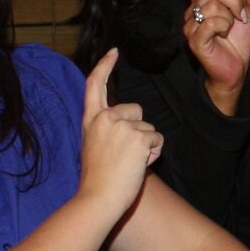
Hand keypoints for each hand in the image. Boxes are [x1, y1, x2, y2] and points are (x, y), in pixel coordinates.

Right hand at [78, 49, 163, 214]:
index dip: (105, 66)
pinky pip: (157, 140)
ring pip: (149, 127)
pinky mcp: (139, 137)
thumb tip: (127, 128)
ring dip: (146, 145)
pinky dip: (153, 154)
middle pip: (136, 110)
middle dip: (138, 130)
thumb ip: (107, 130)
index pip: (96, 85)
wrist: (98, 198)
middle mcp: (106, 117)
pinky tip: (137, 166)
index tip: (114, 52)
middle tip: (122, 156)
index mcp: (92, 119)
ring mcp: (122, 126)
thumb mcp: (94, 146)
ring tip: (128, 163)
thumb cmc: (97, 180)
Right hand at [177, 0, 249, 113]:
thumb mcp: (245, 15)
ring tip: (230, 30)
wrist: (236, 70)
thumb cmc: (238, 44)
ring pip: (213, 5)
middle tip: (241, 16)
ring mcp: (191, 25)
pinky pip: (212, 21)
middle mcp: (193, 11)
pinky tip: (223, 37)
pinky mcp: (194, 39)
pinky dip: (225, 27)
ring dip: (231, 17)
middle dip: (234, 1)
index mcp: (204, 3)